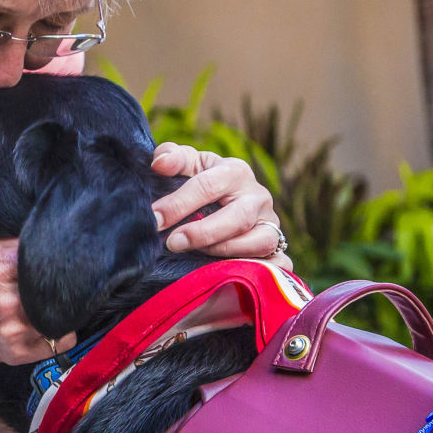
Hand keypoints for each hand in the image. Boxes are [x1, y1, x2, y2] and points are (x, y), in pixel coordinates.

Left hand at [149, 144, 289, 267]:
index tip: (154, 219)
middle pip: (238, 217)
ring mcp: (271, 224)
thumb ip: (172, 157)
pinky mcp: (278, 248)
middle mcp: (258, 197)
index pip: (207, 186)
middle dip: (203, 233)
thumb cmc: (202, 182)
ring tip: (195, 255)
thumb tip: (159, 163)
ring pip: (260, 242)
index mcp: (235, 171)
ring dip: (226, 252)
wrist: (228, 203)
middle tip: (173, 243)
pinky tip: (234, 275)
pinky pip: (278, 263)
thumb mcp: (188, 165)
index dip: (178, 204)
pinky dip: (261, 270)